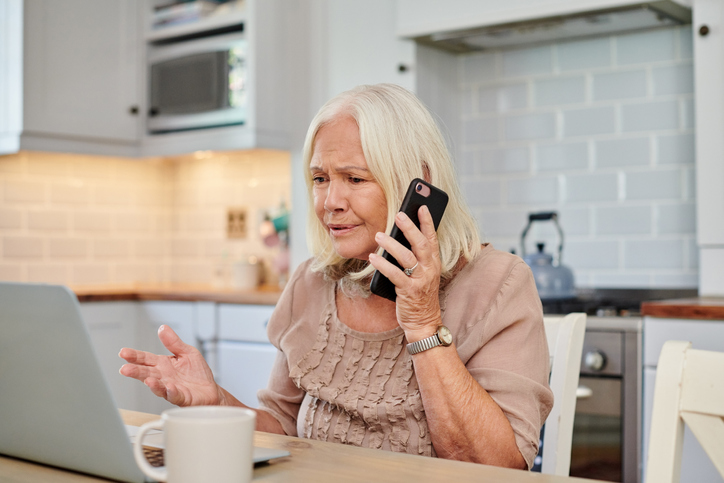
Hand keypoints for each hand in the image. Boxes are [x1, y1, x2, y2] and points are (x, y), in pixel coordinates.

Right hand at [119, 325, 222, 406]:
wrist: (210, 391)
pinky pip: (174, 395)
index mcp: (163, 364)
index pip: (145, 358)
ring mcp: (170, 388)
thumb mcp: (187, 352)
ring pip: (157, 386)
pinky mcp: (181, 397)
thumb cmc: (197, 372)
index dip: (134, 356)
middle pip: (147, 373)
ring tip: (147, 379)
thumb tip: (162, 328)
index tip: (123, 352)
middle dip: (136, 371)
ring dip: (152, 384)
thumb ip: (174, 342)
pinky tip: (168, 387)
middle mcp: (163, 377)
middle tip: (125, 369)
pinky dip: (170, 392)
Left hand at [369, 205, 442, 340]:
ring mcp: (420, 280)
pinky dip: (383, 265)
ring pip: (406, 257)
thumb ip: (414, 257)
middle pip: (420, 244)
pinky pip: (395, 275)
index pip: (432, 238)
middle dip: (410, 227)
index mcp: (433, 263)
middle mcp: (429, 270)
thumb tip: (397, 237)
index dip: (428, 222)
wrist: (423, 322)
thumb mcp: (421, 274)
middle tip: (399, 214)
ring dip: (391, 244)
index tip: (422, 207)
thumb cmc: (419, 295)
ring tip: (379, 235)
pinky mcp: (409, 292)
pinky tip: (373, 257)